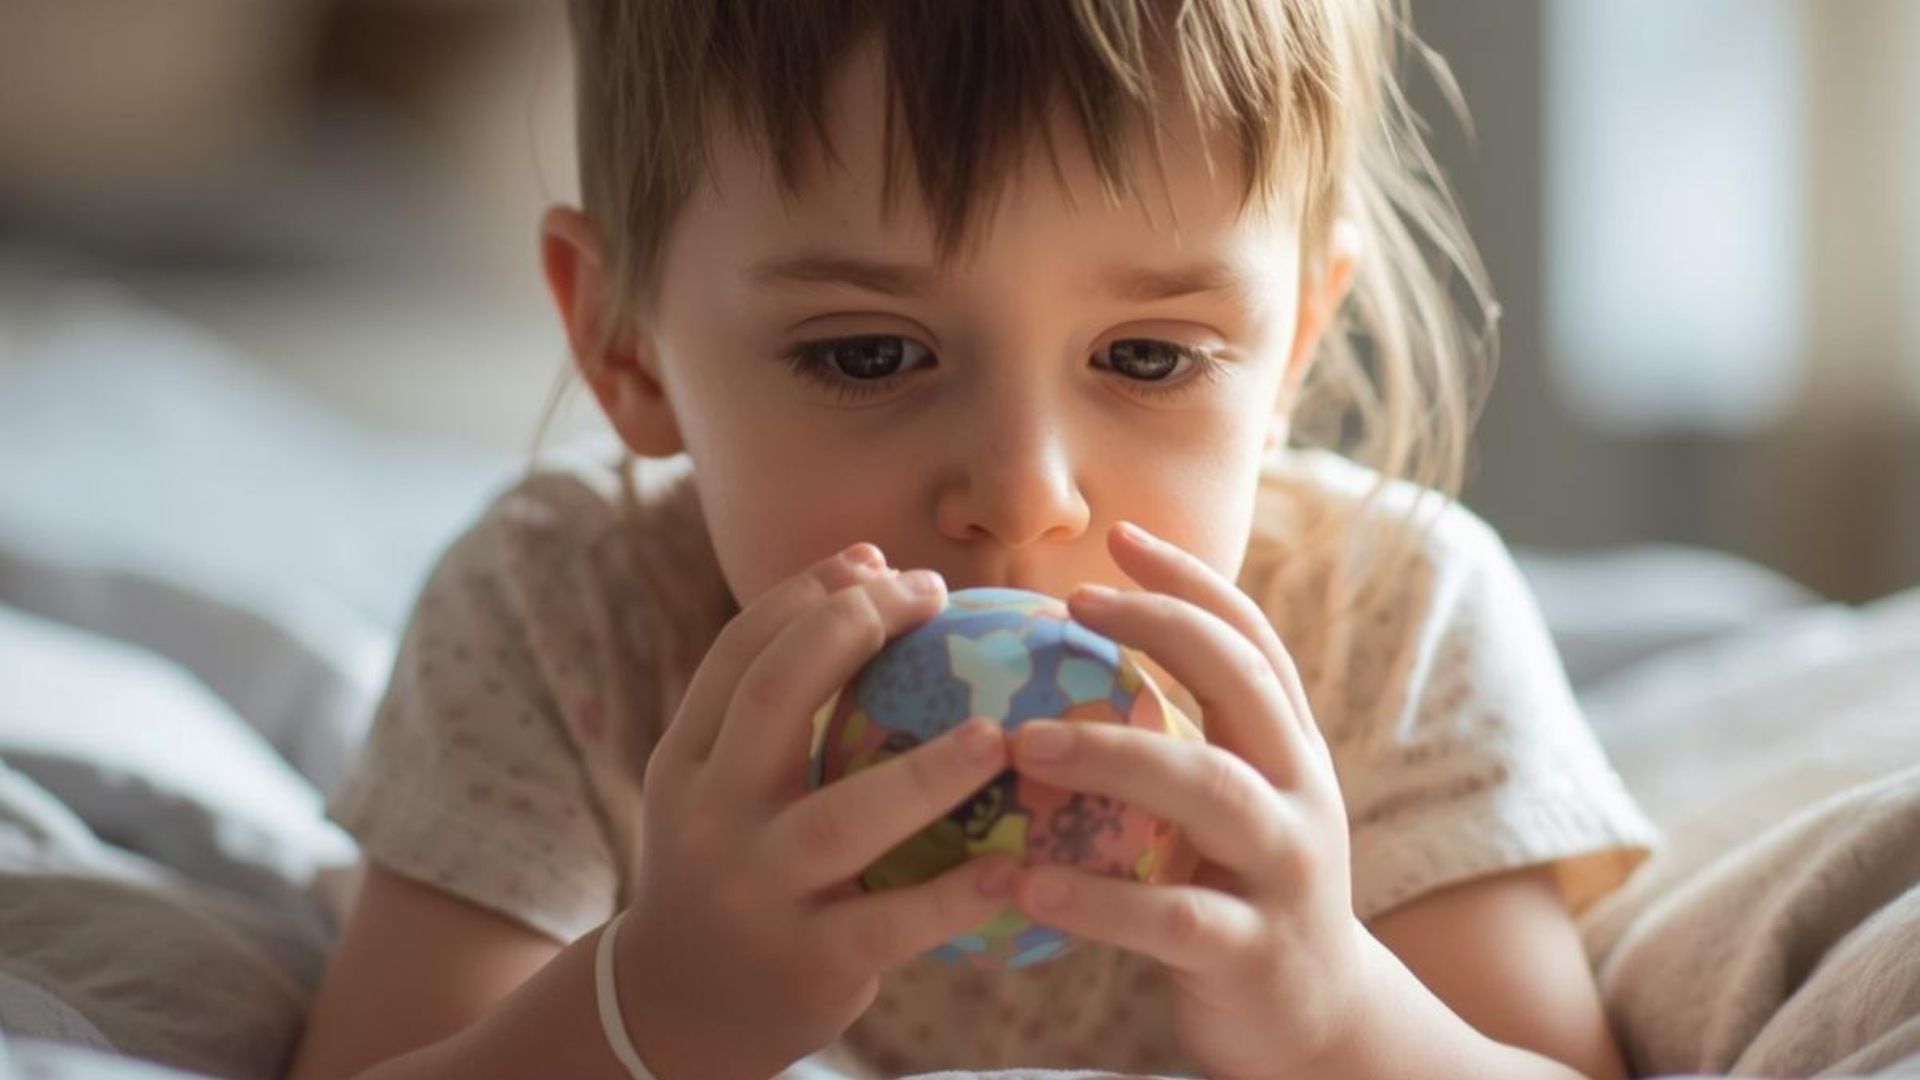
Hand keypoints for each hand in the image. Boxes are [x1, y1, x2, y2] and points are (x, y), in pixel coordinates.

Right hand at [616, 545, 1020, 1079]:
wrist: (679, 1009)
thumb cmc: (737, 866)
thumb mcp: (724, 786)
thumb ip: (782, 708)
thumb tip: (882, 581)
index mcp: (691, 757)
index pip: (741, 650)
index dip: (809, 592)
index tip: (878, 559)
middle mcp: (713, 813)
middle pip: (777, 697)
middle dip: (855, 629)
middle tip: (936, 595)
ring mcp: (757, 887)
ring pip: (841, 817)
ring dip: (925, 772)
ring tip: (996, 732)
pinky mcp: (807, 959)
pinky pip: (890, 922)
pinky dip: (952, 896)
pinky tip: (1012, 868)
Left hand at [1005, 521, 1369, 1079]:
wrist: (1320, 1026)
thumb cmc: (1240, 895)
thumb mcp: (1228, 809)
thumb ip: (1179, 742)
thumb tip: (1063, 669)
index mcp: (1289, 750)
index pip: (1251, 641)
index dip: (1192, 582)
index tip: (1120, 536)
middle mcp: (1299, 794)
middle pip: (1240, 686)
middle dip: (1159, 632)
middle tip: (1069, 608)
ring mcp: (1284, 871)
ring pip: (1208, 790)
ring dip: (1111, 754)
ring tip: (1022, 742)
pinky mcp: (1253, 953)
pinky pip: (1172, 918)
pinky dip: (1096, 900)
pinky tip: (1025, 885)